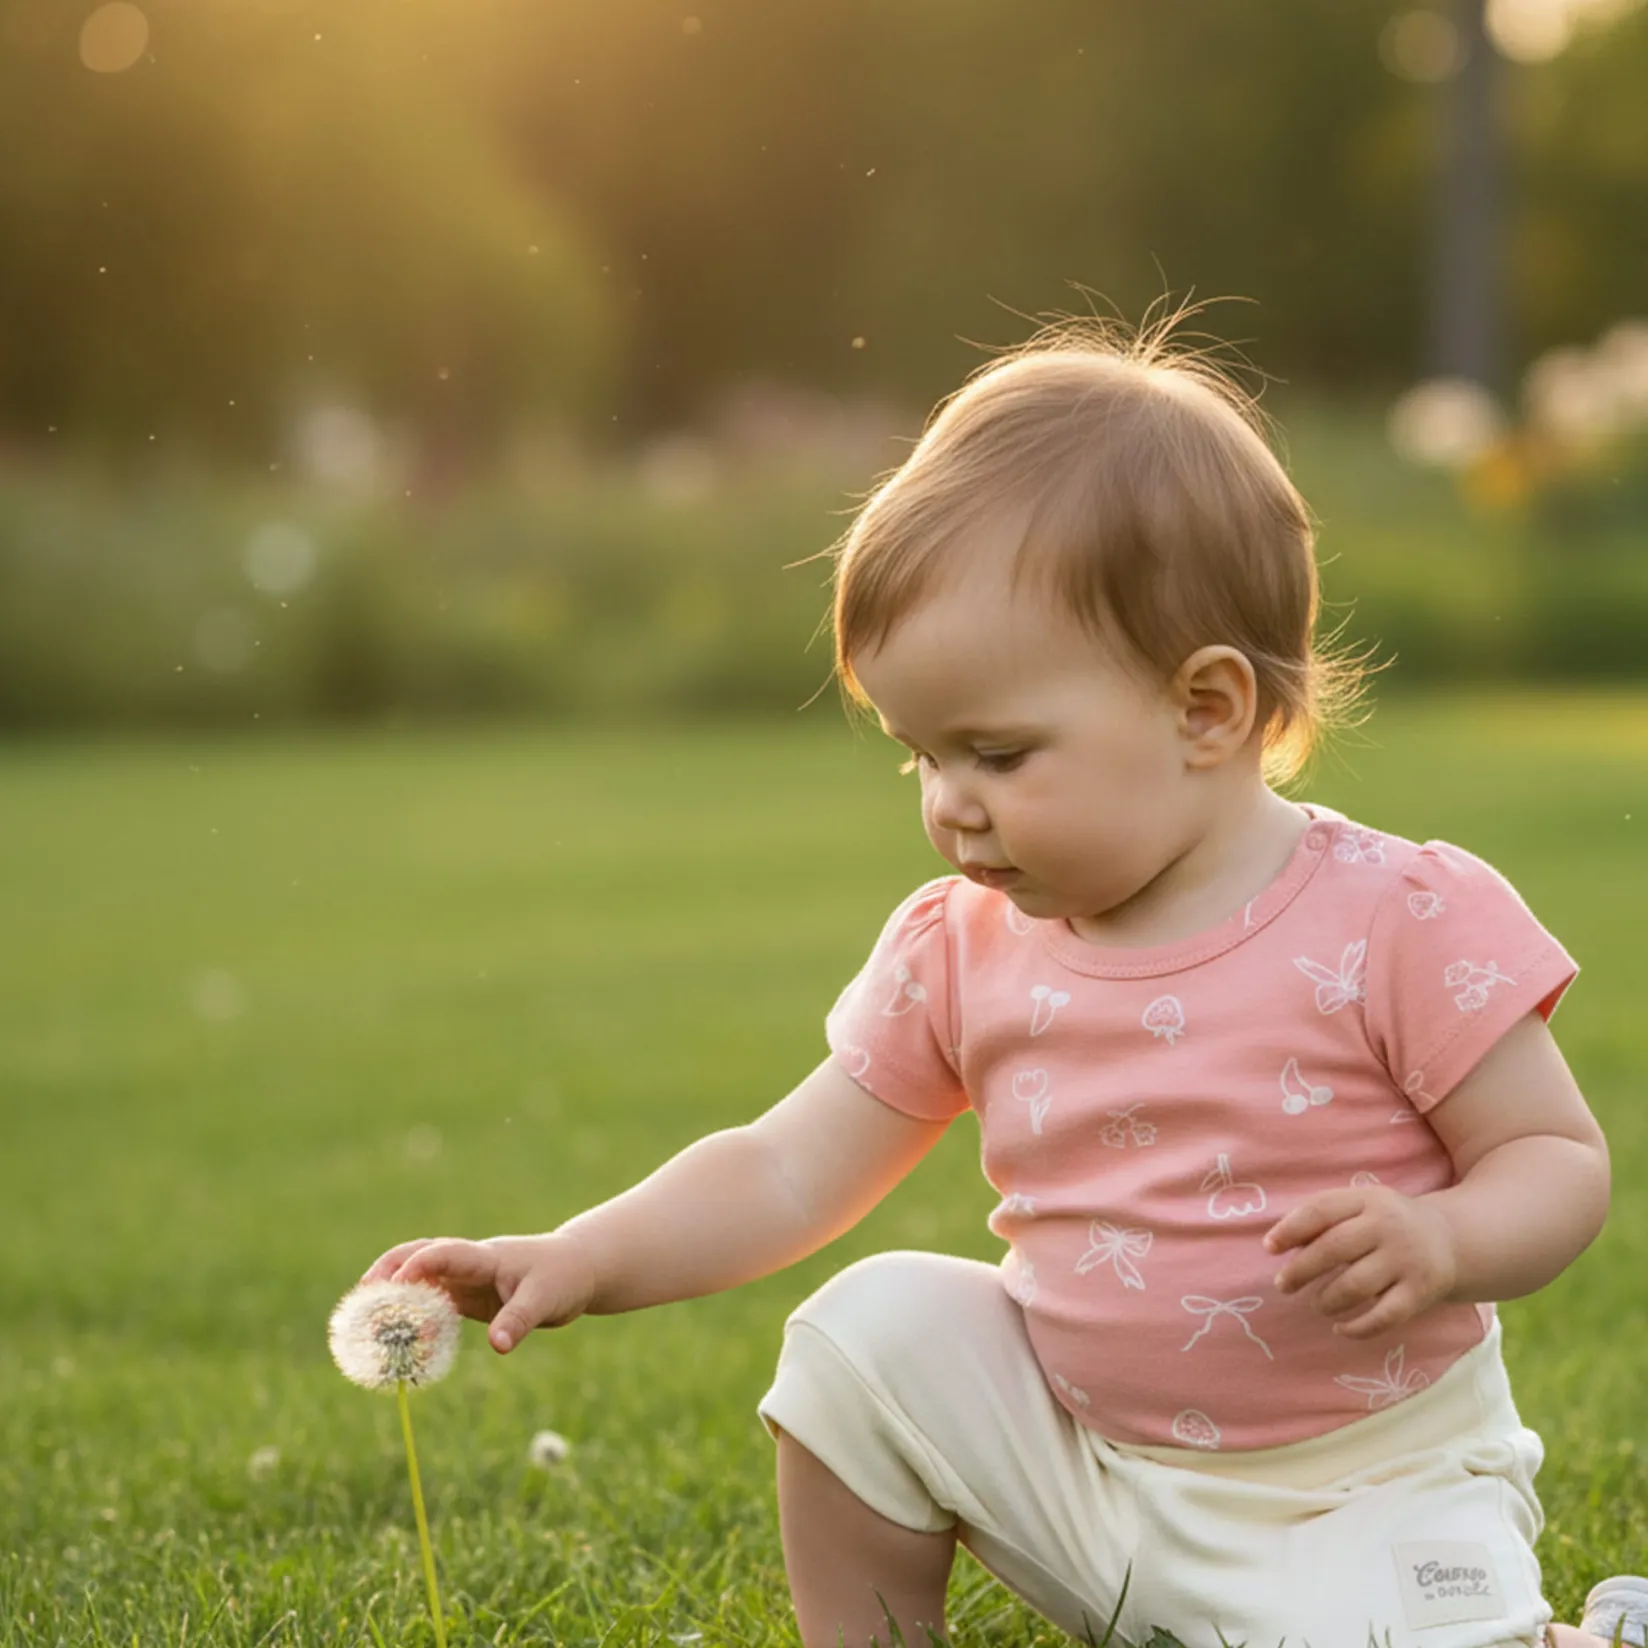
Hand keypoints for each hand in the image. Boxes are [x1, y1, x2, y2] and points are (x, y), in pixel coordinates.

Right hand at [360, 1232, 596, 1353]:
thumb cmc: (563, 1278)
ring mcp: (466, 1279)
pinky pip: (433, 1302)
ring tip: (367, 1319)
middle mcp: (470, 1264)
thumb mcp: (546, 1300)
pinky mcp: (468, 1297)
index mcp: (486, 1257)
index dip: (418, 1266)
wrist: (578, 1269)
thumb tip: (497, 1345)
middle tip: (361, 1295)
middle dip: (388, 1269)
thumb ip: (519, 1320)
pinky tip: (400, 1338)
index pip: (444, 1253)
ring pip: (421, 1279)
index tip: (395, 1286)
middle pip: (419, 1255)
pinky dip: (413, 1315)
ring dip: (394, 1293)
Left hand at [1264, 1187, 1457, 1338]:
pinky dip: (1358, 1328)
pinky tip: (1341, 1329)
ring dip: (1327, 1300)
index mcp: (1367, 1200)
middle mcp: (1388, 1227)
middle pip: (1335, 1248)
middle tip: (1283, 1285)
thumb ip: (1322, 1220)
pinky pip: (1384, 1316)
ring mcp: (1407, 1260)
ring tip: (1317, 1304)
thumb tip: (1276, 1244)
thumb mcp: (1359, 1207)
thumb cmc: (1384, 1224)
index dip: (1290, 1229)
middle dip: (1301, 1270)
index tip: (1269, 1248)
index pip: (1321, 1210)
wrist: (1448, 1240)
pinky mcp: (1421, 1293)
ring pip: (1356, 1285)